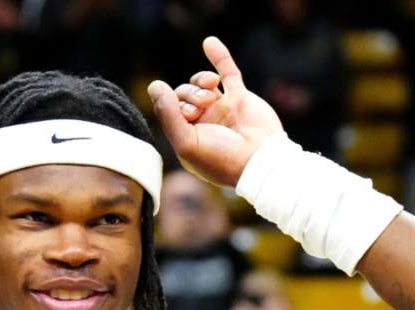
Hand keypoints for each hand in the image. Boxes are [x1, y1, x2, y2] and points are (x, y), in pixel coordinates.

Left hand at [148, 37, 284, 187]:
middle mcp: (203, 123)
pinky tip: (209, 43)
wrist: (261, 161)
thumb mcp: (186, 142)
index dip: (175, 105)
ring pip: (202, 84)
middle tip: (203, 104)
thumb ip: (168, 114)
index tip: (190, 114)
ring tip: (210, 86)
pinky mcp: (240, 99)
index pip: (170, 109)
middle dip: (190, 93)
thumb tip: (154, 85)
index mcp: (188, 136)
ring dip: (201, 80)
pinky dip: (219, 57)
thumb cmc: (222, 159)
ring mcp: (222, 110)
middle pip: (184, 94)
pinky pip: (228, 73)